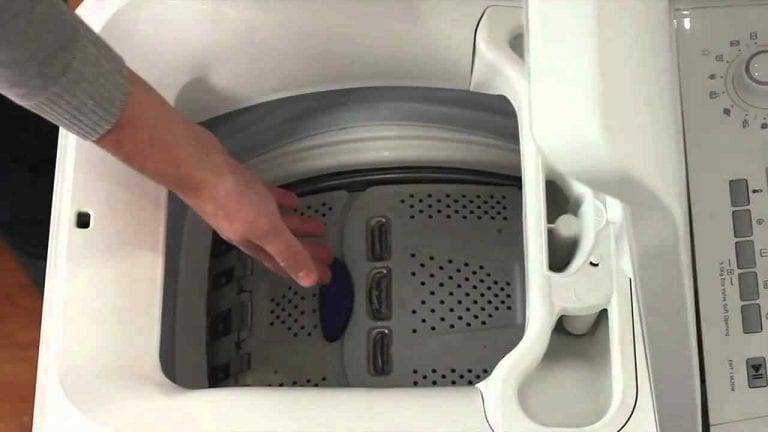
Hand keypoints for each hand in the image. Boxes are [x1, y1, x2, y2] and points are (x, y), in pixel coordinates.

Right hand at [182, 155, 332, 286]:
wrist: (197, 165)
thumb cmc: (232, 199)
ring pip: (275, 223)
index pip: (282, 263)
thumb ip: (288, 252)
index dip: (303, 271)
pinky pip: (267, 199)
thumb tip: (308, 282)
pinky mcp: (240, 186)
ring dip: (296, 227)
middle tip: (329, 254)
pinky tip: (294, 201)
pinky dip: (281, 203)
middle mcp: (245, 229)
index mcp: (251, 243)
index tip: (325, 277)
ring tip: (319, 228)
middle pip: (281, 244)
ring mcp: (242, 207)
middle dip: (304, 251)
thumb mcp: (266, 229)